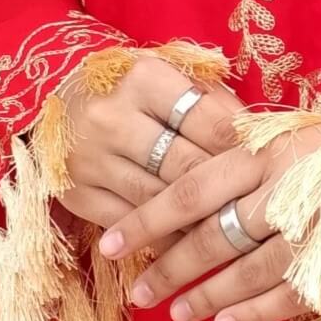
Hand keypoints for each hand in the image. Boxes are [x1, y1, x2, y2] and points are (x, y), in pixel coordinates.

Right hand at [55, 53, 243, 228]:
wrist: (54, 97)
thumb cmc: (132, 88)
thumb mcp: (169, 77)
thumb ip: (211, 101)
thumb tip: (256, 136)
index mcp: (143, 78)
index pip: (206, 119)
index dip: (240, 146)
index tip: (267, 166)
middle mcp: (112, 117)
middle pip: (184, 165)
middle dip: (225, 189)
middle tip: (258, 208)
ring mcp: (90, 159)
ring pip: (158, 200)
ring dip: (198, 221)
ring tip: (232, 231)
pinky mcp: (76, 194)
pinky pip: (130, 223)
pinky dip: (163, 238)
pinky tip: (189, 244)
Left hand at [97, 121, 320, 320]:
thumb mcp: (307, 132)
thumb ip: (257, 146)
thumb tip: (201, 160)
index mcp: (271, 151)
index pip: (190, 188)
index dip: (146, 218)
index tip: (111, 241)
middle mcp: (283, 191)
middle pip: (208, 237)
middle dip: (168, 268)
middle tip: (140, 290)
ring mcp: (310, 235)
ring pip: (240, 273)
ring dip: (203, 296)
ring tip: (177, 313)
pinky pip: (281, 300)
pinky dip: (249, 314)